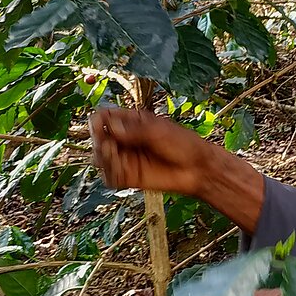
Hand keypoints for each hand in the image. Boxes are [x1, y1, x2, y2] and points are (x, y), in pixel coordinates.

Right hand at [88, 107, 216, 195]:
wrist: (197, 169)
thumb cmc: (183, 144)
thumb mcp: (158, 131)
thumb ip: (135, 131)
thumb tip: (112, 127)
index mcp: (130, 122)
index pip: (104, 117)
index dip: (98, 121)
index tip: (99, 125)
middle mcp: (124, 139)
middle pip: (98, 138)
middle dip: (99, 141)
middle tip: (108, 144)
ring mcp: (125, 158)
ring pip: (100, 158)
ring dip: (102, 157)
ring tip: (114, 155)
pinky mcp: (128, 177)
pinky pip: (110, 177)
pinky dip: (110, 174)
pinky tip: (119, 170)